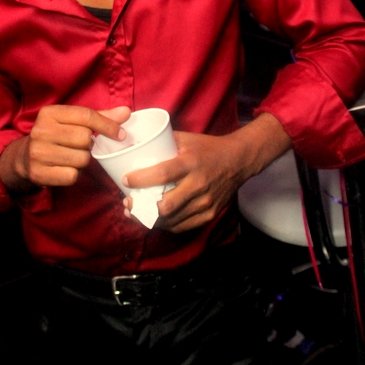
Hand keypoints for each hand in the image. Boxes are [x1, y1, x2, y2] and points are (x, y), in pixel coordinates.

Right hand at [0, 104, 130, 192]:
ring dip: (82, 160)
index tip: (121, 134)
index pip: (87, 116)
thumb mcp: (72, 121)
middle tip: (80, 146)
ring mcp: (38, 153)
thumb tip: (126, 112)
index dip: (108, 125)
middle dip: (89, 145)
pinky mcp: (39, 173)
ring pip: (81, 159)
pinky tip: (65, 168)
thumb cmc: (55, 135)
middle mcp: (41, 131)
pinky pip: (72, 176)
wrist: (24, 158)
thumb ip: (100, 116)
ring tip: (72, 157)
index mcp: (50, 113)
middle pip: (85, 138)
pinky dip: (74, 174)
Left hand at [123, 113, 290, 232]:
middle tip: (127, 203)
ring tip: (134, 213)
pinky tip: (153, 220)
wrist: (239, 160)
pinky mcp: (209, 214)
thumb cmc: (208, 148)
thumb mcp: (187, 139)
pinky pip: (181, 226)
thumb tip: (136, 144)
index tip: (125, 180)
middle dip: (141, 208)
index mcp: (191, 163)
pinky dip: (165, 225)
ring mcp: (205, 203)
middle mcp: (198, 185)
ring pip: (171, 220)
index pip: (162, 174)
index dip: (140, 180)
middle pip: (165, 206)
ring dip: (149, 219)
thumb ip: (163, 142)